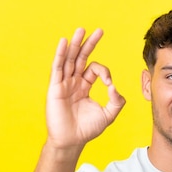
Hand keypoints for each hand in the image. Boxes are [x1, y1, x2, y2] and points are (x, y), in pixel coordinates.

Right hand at [45, 28, 125, 150]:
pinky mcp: (55, 88)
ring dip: (75, 44)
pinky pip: (57, 68)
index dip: (105, 72)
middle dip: (89, 44)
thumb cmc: (87, 129)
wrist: (71, 141)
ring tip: (81, 30)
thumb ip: (116, 101)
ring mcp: (63, 83)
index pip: (94, 69)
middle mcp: (73, 82)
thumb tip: (115, 87)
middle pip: (81, 57)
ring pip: (69, 59)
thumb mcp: (108, 115)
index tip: (109, 84)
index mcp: (84, 86)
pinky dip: (60, 55)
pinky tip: (64, 42)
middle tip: (99, 30)